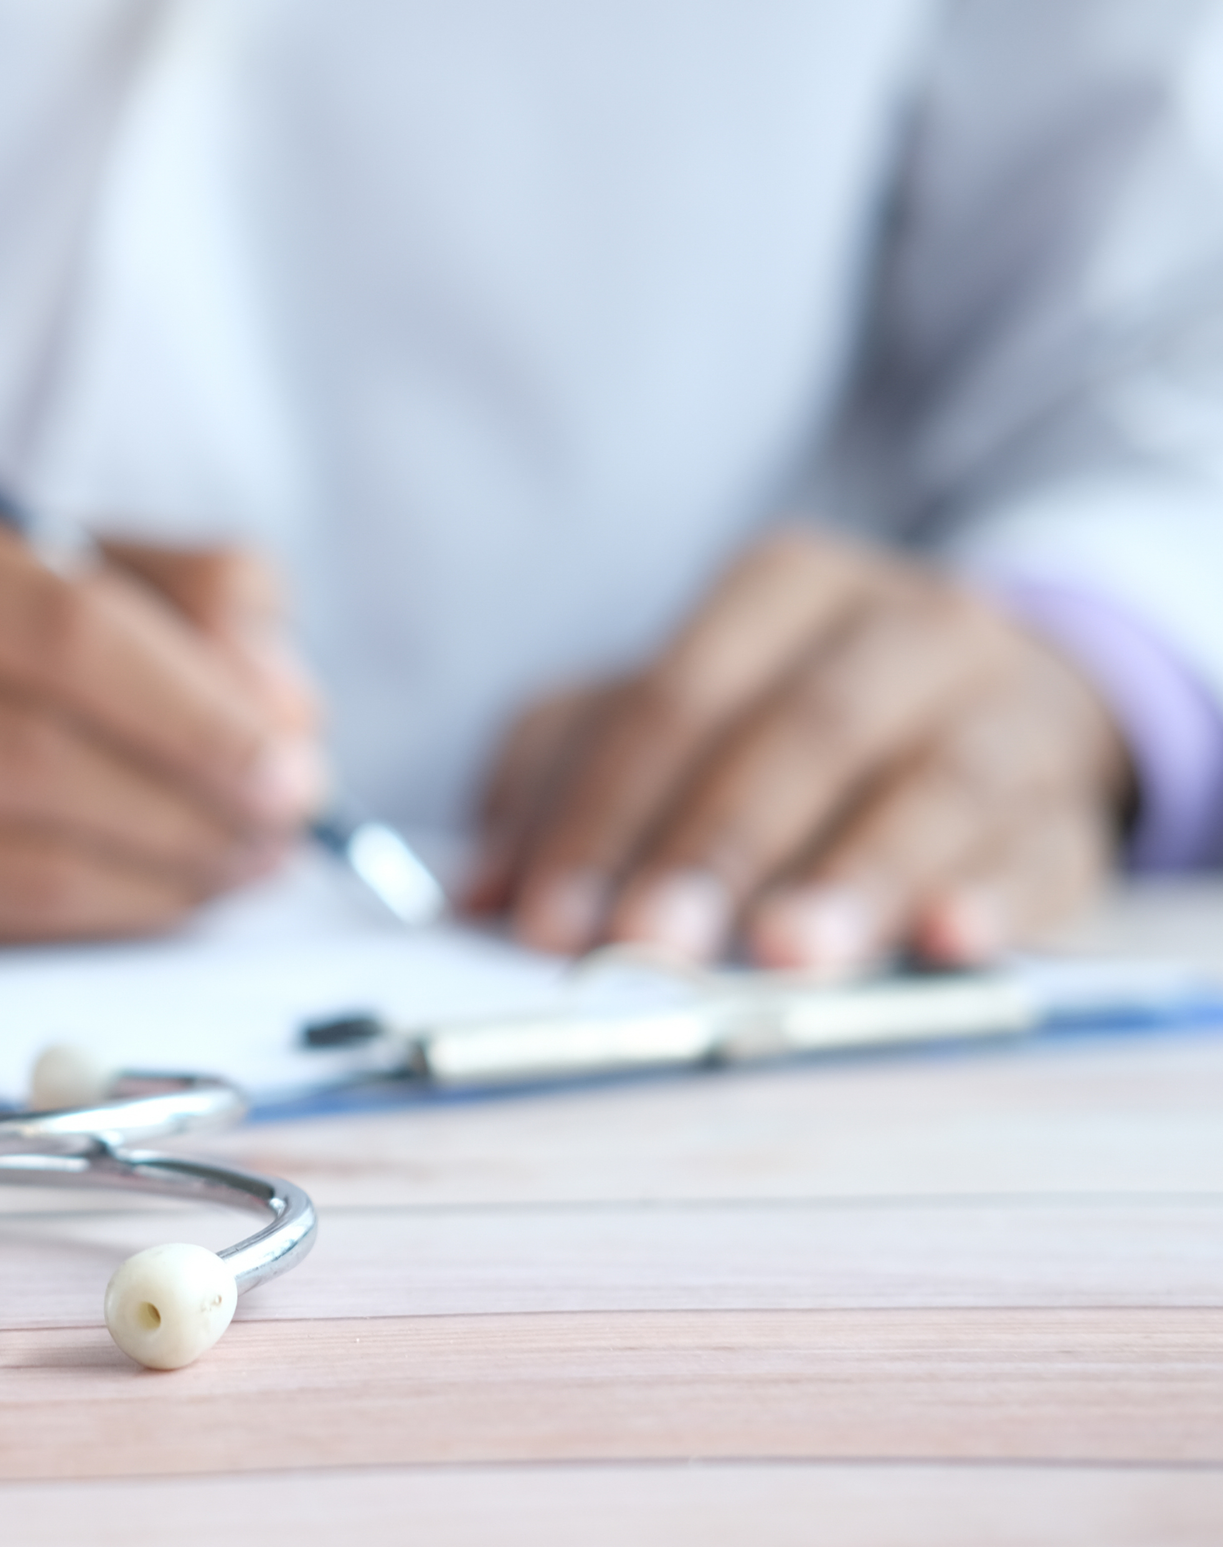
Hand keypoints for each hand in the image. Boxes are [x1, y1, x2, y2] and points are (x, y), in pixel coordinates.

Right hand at [0, 478, 323, 942]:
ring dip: (164, 873)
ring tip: (237, 865)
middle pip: (40, 742)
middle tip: (282, 823)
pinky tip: (157, 898)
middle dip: (195, 795)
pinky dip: (97, 916)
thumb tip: (285, 704)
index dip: (196, 701)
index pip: (60, 620)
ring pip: (19, 851)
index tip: (290, 751)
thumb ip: (162, 593)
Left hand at [468, 529, 1129, 970]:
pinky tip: (946, 942)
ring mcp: (1006, 709)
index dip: (605, 811)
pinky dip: (993, 895)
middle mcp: (905, 626)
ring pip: (931, 784)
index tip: (550, 919)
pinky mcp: (1069, 806)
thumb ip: (567, 778)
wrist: (1001, 701)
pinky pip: (1039, 847)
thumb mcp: (674, 713)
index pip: (678, 696)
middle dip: (714, 846)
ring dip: (851, 876)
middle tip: (647, 947)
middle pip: (800, 732)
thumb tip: (476, 891)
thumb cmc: (792, 716)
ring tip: (785, 958)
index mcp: (784, 588)